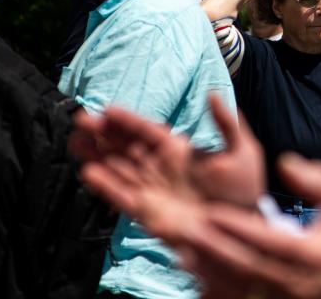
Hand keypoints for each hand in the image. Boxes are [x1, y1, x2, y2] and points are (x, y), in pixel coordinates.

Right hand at [70, 94, 265, 242]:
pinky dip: (106, 187)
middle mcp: (161, 167)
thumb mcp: (243, 151)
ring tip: (75, 142)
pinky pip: (123, 197)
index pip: (147, 130)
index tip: (107, 109)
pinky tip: (88, 174)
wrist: (244, 227)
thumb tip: (214, 93)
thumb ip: (227, 124)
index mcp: (179, 150)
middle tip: (79, 120)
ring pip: (118, 168)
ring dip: (96, 156)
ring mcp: (153, 189)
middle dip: (103, 134)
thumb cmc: (245, 190)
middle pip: (125, 146)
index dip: (127, 120)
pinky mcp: (149, 212)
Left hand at [182, 153, 320, 298]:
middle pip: (246, 267)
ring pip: (239, 287)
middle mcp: (295, 282)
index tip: (212, 212)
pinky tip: (199, 271)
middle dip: (214, 248)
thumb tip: (286, 163)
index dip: (238, 228)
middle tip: (188, 228)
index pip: (268, 241)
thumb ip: (319, 181)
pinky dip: (217, 287)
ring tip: (185, 248)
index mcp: (312, 255)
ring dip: (210, 269)